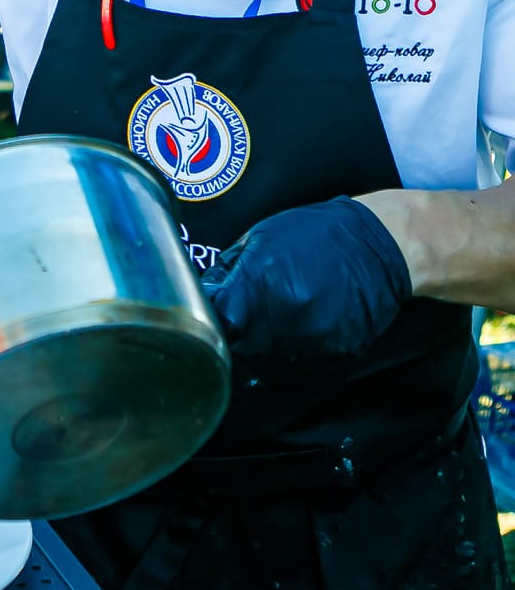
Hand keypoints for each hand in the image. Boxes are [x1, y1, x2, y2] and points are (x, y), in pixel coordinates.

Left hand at [200, 196, 411, 368]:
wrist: (381, 243)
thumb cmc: (316, 232)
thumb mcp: (261, 236)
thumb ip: (231, 268)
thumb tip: (208, 291)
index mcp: (257, 282)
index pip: (220, 321)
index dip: (217, 321)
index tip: (219, 317)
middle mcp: (284, 313)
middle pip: (245, 344)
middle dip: (243, 334)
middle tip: (254, 316)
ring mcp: (312, 335)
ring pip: (275, 355)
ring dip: (273, 341)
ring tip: (289, 311)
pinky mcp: (338, 350)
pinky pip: (307, 357)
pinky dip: (303, 345)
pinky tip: (313, 318)